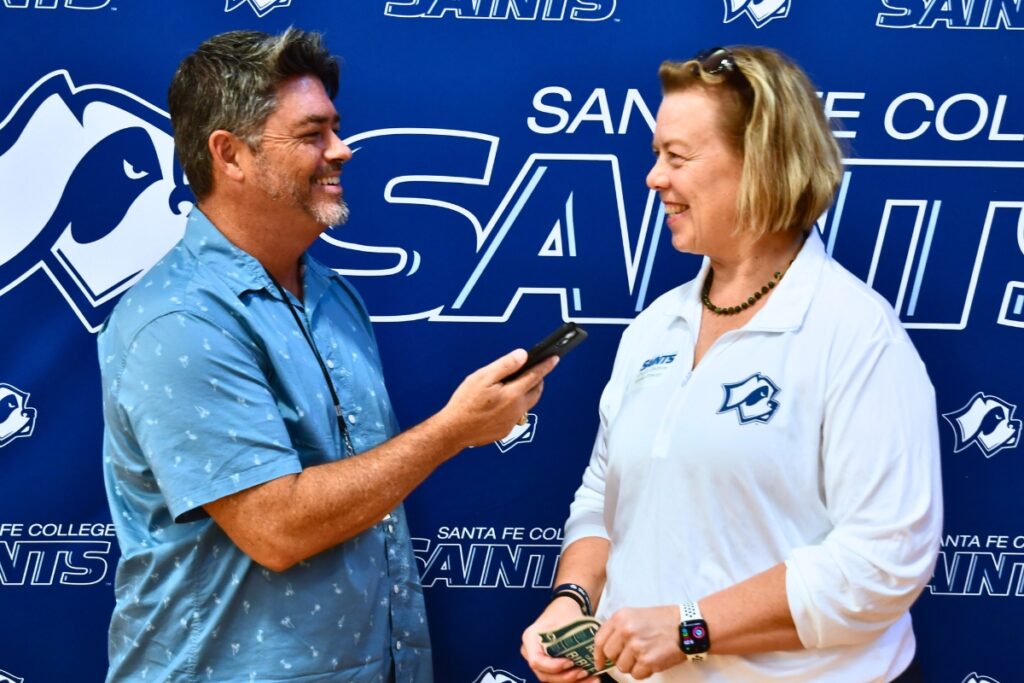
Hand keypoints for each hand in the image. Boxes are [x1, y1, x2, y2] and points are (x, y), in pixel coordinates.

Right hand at [438, 349, 557, 448]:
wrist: (454, 430)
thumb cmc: (465, 403)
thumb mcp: (482, 377)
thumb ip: (505, 365)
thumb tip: (522, 355)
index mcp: (513, 394)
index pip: (535, 376)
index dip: (545, 365)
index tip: (554, 358)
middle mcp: (517, 409)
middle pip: (536, 392)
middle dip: (538, 380)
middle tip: (533, 372)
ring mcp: (512, 422)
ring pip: (526, 405)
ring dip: (526, 394)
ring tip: (515, 386)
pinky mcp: (505, 431)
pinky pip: (515, 416)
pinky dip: (514, 406)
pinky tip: (500, 403)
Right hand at [521, 596, 599, 682]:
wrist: (564, 608)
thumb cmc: (563, 612)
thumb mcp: (566, 620)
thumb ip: (573, 638)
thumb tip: (590, 654)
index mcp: (530, 638)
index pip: (536, 660)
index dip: (553, 666)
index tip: (570, 662)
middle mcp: (530, 652)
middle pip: (544, 674)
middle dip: (566, 677)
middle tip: (584, 672)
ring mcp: (539, 660)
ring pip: (552, 679)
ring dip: (572, 682)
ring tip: (592, 679)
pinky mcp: (549, 666)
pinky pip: (559, 677)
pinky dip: (575, 680)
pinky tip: (591, 679)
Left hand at [593, 605, 686, 679]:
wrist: (686, 626)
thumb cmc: (663, 620)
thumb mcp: (635, 615)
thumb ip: (619, 628)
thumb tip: (606, 646)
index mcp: (620, 617)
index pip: (599, 640)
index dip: (598, 654)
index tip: (599, 662)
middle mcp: (626, 630)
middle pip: (609, 654)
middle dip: (618, 659)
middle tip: (631, 656)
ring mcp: (636, 646)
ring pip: (622, 667)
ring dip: (632, 666)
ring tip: (645, 656)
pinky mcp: (648, 660)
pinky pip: (636, 675)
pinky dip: (643, 672)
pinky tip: (652, 661)